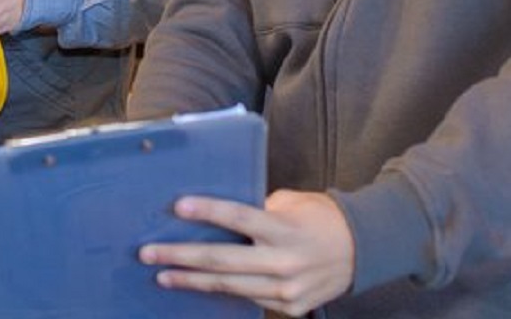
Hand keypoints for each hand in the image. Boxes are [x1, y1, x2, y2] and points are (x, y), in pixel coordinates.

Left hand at [139, 189, 355, 316]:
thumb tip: (217, 214)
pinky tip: (196, 287)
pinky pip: (247, 299)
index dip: (208, 212)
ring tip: (162, 275)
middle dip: (180, 256)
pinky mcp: (289, 307)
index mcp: (285, 229)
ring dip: (191, 281)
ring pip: (229, 286)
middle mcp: (284, 261)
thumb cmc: (320, 217)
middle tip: (148, 253)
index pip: (240, 218)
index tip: (177, 207)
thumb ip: (258, 210)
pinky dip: (220, 292)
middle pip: (223, 260)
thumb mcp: (291, 203)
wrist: (362, 250)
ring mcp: (286, 289)